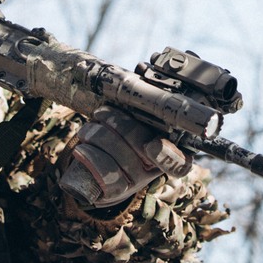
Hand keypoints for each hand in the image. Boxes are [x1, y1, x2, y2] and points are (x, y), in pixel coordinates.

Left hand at [58, 108, 191, 207]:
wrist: (104, 173)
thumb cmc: (124, 140)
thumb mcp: (140, 123)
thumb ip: (144, 105)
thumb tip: (142, 71)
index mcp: (169, 153)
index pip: (180, 163)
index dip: (168, 156)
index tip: (151, 145)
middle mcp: (155, 170)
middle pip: (139, 144)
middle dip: (116, 124)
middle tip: (101, 114)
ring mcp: (136, 182)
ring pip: (116, 154)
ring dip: (96, 135)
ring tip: (88, 130)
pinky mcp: (115, 191)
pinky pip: (101, 172)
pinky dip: (89, 155)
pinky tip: (82, 149)